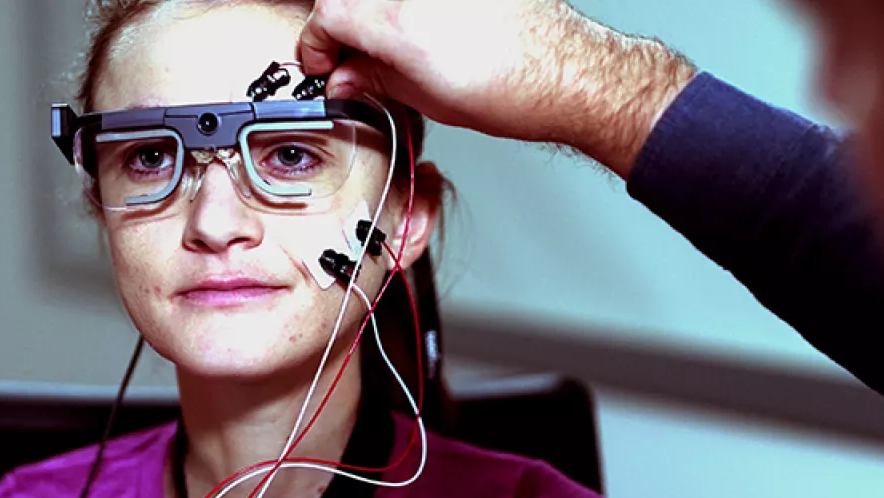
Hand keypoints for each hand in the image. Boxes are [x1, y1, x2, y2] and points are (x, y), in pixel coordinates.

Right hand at [299, 0, 696, 177]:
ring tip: (392, 46)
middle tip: (350, 57)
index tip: (322, 60)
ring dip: (376, 18)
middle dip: (341, 28)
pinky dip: (411, 12)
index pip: (326, 17)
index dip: (316, 44)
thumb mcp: (427, 101)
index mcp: (397, 22)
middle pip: (349, 0)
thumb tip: (346, 80)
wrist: (566, 73)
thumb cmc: (514, 92)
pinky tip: (426, 31)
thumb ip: (375, 82)